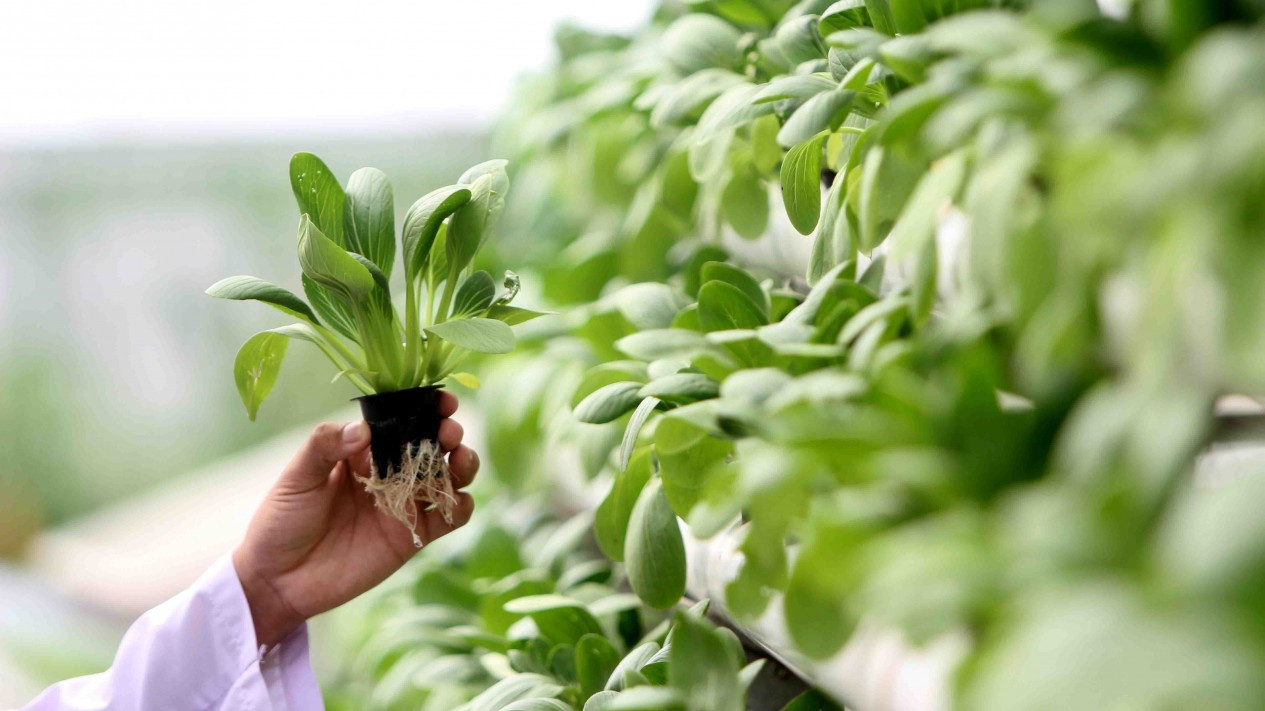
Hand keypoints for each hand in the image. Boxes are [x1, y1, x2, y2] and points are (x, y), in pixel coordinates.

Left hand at [232, 391, 477, 645]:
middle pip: (431, 446)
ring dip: (463, 464)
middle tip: (449, 432)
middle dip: (447, 433)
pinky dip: (462, 506)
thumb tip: (362, 429)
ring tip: (461, 459)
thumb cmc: (282, 520)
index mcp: (362, 450)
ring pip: (447, 477)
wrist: (278, 580)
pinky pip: (448, 518)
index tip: (440, 400)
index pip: (400, 420)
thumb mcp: (297, 478)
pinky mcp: (412, 536)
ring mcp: (403, 503)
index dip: (424, 407)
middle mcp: (388, 472)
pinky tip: (459, 500)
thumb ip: (325, 446)